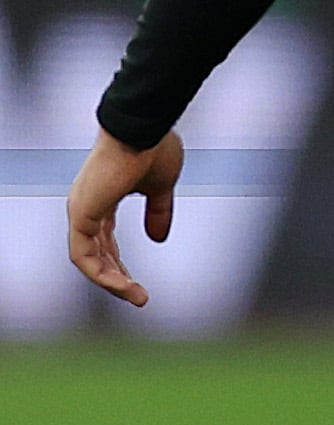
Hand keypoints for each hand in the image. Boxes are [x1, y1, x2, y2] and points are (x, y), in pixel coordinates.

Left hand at [67, 127, 183, 307]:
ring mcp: (80, 210)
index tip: (139, 283)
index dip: (121, 263)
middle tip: (140, 297)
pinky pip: (83, 256)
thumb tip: (159, 239)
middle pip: (97, 254)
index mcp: (103, 199)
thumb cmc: (153, 147)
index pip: (106, 241)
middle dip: (117, 278)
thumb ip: (158, 212)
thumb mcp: (161, 186)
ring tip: (135, 296)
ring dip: (111, 282)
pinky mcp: (80, 215)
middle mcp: (86, 206)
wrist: (144, 127)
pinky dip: (101, 274)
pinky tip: (120, 285)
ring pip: (88, 260)